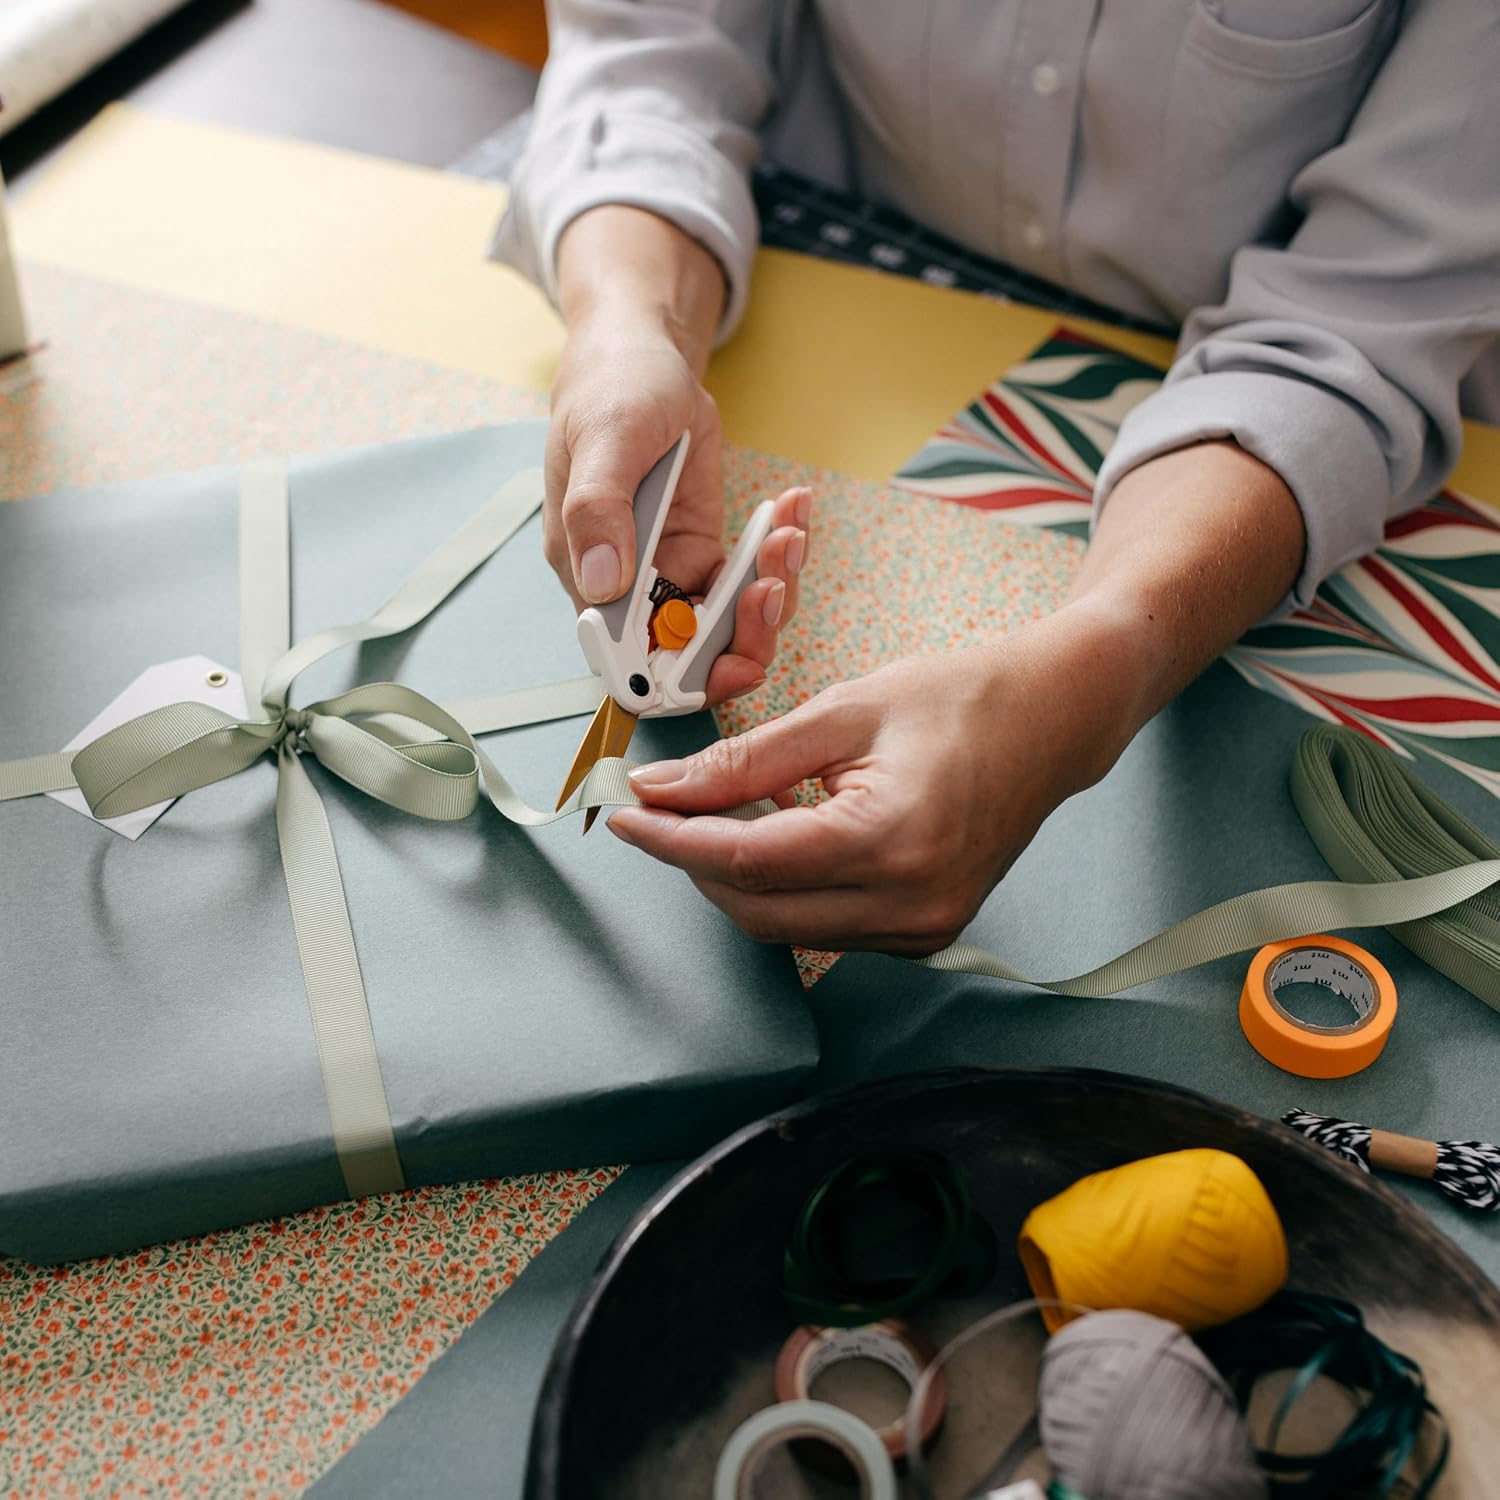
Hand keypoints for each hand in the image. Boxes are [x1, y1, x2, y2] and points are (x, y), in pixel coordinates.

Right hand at [545, 317, 809, 703]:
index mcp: (589, 576)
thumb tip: (602, 582)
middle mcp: (630, 588)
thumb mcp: (605, 439)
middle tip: (775, 588)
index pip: (628, 661)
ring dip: (771, 587)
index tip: (730, 664)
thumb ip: (599, 510)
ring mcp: (672, 573)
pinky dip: (780, 553)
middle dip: (743, 636)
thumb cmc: (612, 393)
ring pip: (730, 622)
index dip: (677, 679)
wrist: (643, 362)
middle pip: (689, 655)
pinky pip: (750, 578)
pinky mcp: (706, 552)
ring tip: (790, 532)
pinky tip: (794, 509)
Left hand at [606, 607, 1137, 953]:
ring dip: (738, 875)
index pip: (746, 861)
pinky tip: (779, 830)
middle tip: (660, 809)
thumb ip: (745, 759)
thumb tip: (664, 789)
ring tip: (725, 808)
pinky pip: (826, 924)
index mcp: (889, 841)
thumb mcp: (842, 710)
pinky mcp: (924, 932)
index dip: (672, 840)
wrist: (1054, 720)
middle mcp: (910, 905)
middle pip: (758, 908)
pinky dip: (786, 885)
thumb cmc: (960, 699)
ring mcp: (922, 929)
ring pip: (787, 924)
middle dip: (694, 861)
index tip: (624, 814)